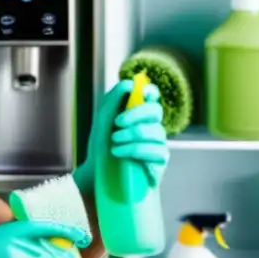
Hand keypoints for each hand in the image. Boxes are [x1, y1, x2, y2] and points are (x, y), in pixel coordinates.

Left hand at [73, 79, 169, 193]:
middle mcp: (152, 126)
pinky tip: (121, 153)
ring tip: (114, 143)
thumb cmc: (102, 146)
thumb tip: (128, 83)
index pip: (152, 96)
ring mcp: (158, 143)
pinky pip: (157, 151)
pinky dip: (136, 150)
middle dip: (136, 113)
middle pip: (156, 110)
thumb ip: (113, 101)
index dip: (149, 91)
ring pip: (156, 131)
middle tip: (117, 122)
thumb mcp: (102, 122)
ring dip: (131, 135)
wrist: (98, 174)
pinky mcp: (160, 162)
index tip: (138, 92)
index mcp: (139, 113)